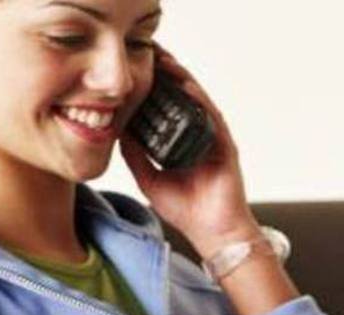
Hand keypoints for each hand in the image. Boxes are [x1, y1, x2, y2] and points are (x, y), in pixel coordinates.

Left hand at [120, 43, 259, 257]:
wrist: (213, 233)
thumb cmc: (187, 211)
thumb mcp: (149, 179)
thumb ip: (136, 156)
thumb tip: (118, 132)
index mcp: (180, 143)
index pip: (165, 108)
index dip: (152, 87)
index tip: (135, 68)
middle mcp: (198, 137)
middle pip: (181, 98)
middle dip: (166, 75)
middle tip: (148, 53)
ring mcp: (212, 139)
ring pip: (197, 102)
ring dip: (182, 79)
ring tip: (165, 61)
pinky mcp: (225, 147)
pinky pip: (212, 118)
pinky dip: (199, 101)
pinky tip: (186, 86)